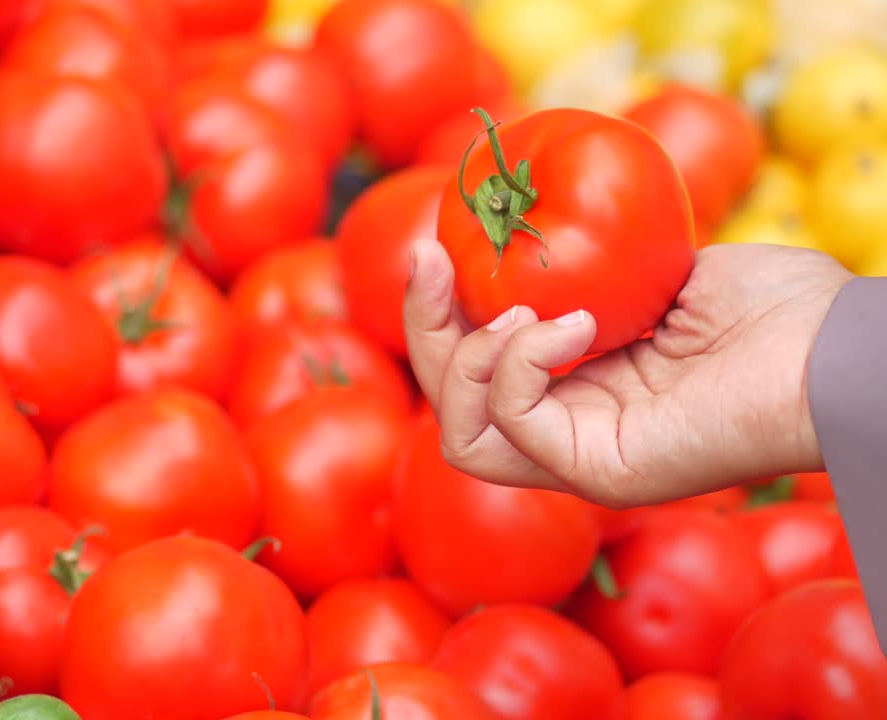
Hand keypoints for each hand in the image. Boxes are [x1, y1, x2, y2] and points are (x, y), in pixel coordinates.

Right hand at [404, 238, 853, 508]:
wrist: (836, 350)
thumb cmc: (774, 310)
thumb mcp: (655, 269)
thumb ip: (588, 266)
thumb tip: (525, 231)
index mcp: (578, 392)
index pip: (473, 375)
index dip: (436, 317)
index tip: (434, 248)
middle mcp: (570, 433)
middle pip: (450, 408)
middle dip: (423, 329)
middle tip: (431, 260)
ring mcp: (581, 459)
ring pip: (460, 434)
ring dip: (464, 358)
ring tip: (520, 310)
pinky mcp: (600, 473)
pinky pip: (515, 423)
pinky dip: (524, 361)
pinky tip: (577, 324)